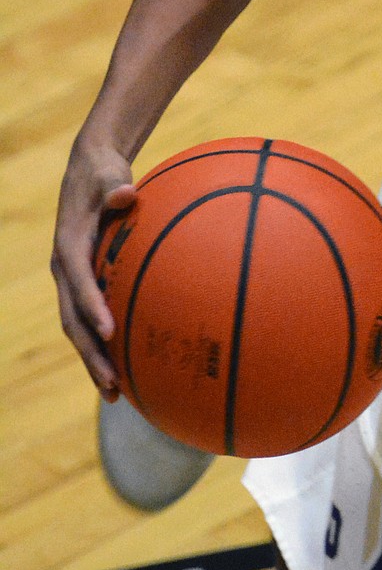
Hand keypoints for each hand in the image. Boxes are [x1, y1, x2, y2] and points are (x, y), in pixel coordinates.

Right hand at [51, 135, 136, 398]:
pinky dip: (104, 347)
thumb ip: (115, 187)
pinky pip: (90, 322)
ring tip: (116, 394)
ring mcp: (72, 282)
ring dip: (94, 362)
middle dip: (91, 354)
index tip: (111, 332)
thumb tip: (126, 193)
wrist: (89, 174)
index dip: (92, 307)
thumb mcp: (109, 175)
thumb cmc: (104, 175)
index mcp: (69, 245)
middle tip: (112, 384)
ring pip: (79, 329)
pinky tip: (127, 372)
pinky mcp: (83, 287)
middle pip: (73, 320)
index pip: (78, 281)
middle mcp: (65, 270)